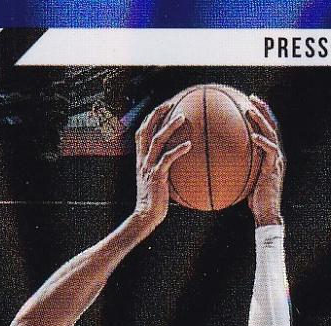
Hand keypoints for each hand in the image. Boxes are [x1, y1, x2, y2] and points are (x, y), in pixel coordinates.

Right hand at [132, 101, 191, 232]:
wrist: (145, 216)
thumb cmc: (154, 202)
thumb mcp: (156, 182)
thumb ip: (163, 170)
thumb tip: (180, 166)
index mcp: (141, 160)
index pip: (140, 133)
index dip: (149, 118)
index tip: (161, 108)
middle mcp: (142, 160)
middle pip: (146, 130)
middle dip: (156, 114)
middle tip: (170, 104)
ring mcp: (149, 167)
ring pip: (157, 140)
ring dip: (169, 127)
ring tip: (182, 117)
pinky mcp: (157, 176)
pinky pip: (168, 159)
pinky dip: (178, 150)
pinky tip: (189, 145)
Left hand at [246, 96, 284, 227]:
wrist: (266, 214)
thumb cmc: (253, 202)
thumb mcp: (244, 181)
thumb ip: (237, 169)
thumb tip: (217, 165)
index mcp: (270, 156)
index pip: (266, 130)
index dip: (260, 116)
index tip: (249, 104)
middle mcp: (275, 155)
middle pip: (271, 126)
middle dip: (262, 110)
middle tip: (251, 98)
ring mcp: (276, 161)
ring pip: (271, 134)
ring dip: (261, 120)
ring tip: (251, 110)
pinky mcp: (274, 169)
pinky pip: (270, 152)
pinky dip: (262, 142)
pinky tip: (253, 136)